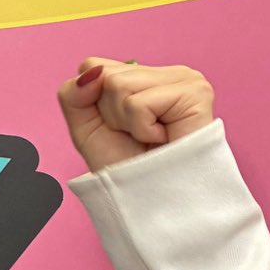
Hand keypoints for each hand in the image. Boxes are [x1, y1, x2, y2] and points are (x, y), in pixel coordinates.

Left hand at [57, 57, 215, 172]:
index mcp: (146, 76)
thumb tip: (93, 71)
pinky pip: (139, 103)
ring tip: (151, 139)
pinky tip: (163, 140)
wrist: (153, 203)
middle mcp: (167, 73)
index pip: (95, 66)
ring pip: (119, 85)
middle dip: (112, 114)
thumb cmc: (127, 167)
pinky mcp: (195, 93)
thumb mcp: (85, 127)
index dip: (95, 105)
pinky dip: (142, 129)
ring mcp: (185, 79)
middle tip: (138, 137)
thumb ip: (74, 93)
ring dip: (127, 122)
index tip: (120, 128)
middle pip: (106, 74)